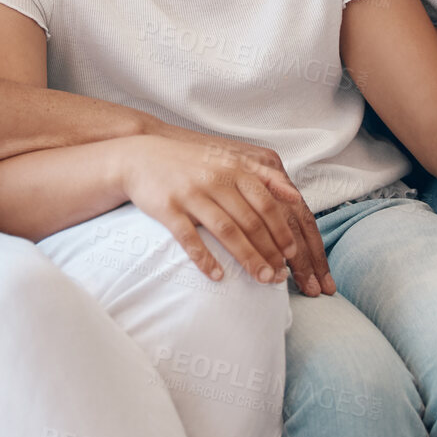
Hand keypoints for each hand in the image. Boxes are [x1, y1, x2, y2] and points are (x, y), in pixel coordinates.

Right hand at [123, 130, 335, 296]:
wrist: (140, 157)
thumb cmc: (191, 162)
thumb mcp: (228, 159)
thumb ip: (263, 175)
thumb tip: (296, 197)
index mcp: (233, 169)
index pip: (267, 204)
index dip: (281, 231)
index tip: (291, 254)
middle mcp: (215, 180)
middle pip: (250, 222)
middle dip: (269, 252)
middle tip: (279, 276)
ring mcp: (191, 194)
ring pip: (226, 232)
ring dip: (247, 259)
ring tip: (260, 279)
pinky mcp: (168, 209)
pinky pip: (190, 239)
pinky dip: (205, 259)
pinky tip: (217, 276)